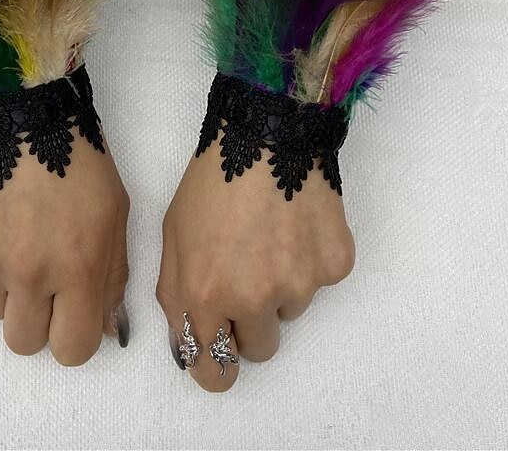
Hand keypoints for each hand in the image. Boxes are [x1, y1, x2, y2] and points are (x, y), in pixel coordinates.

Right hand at [0, 134, 129, 364]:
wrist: (27, 114)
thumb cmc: (83, 164)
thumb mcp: (116, 218)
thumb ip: (111, 278)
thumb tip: (102, 327)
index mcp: (76, 269)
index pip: (71, 351)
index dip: (74, 339)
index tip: (72, 318)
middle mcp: (27, 272)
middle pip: (21, 343)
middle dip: (37, 322)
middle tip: (45, 284)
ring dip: (7, 287)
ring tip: (21, 240)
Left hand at [156, 140, 354, 390]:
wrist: (267, 136)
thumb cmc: (210, 184)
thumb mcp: (173, 238)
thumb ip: (177, 295)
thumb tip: (189, 340)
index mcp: (205, 294)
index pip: (213, 371)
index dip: (214, 368)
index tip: (219, 356)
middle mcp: (254, 299)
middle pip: (259, 350)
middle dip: (249, 323)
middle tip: (246, 278)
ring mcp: (300, 284)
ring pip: (290, 311)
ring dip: (279, 287)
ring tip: (269, 236)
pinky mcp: (334, 267)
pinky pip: (318, 281)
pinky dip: (308, 261)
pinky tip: (295, 224)